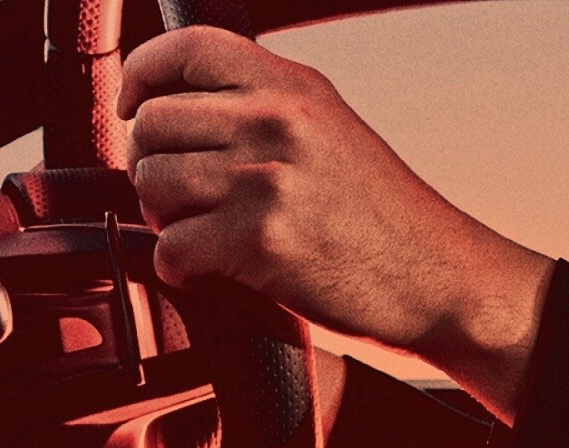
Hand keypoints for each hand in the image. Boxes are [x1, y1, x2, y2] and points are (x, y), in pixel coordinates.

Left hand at [118, 26, 553, 418]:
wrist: (437, 278)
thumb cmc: (382, 217)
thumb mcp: (330, 130)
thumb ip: (264, 107)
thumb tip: (175, 109)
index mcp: (294, 87)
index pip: (187, 48)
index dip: (142, 74)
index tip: (132, 106)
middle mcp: (278, 121)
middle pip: (154, 123)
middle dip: (151, 165)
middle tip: (179, 195)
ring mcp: (267, 179)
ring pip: (153, 183)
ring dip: (162, 217)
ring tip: (197, 232)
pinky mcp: (259, 240)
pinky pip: (171, 247)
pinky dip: (178, 266)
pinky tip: (205, 269)